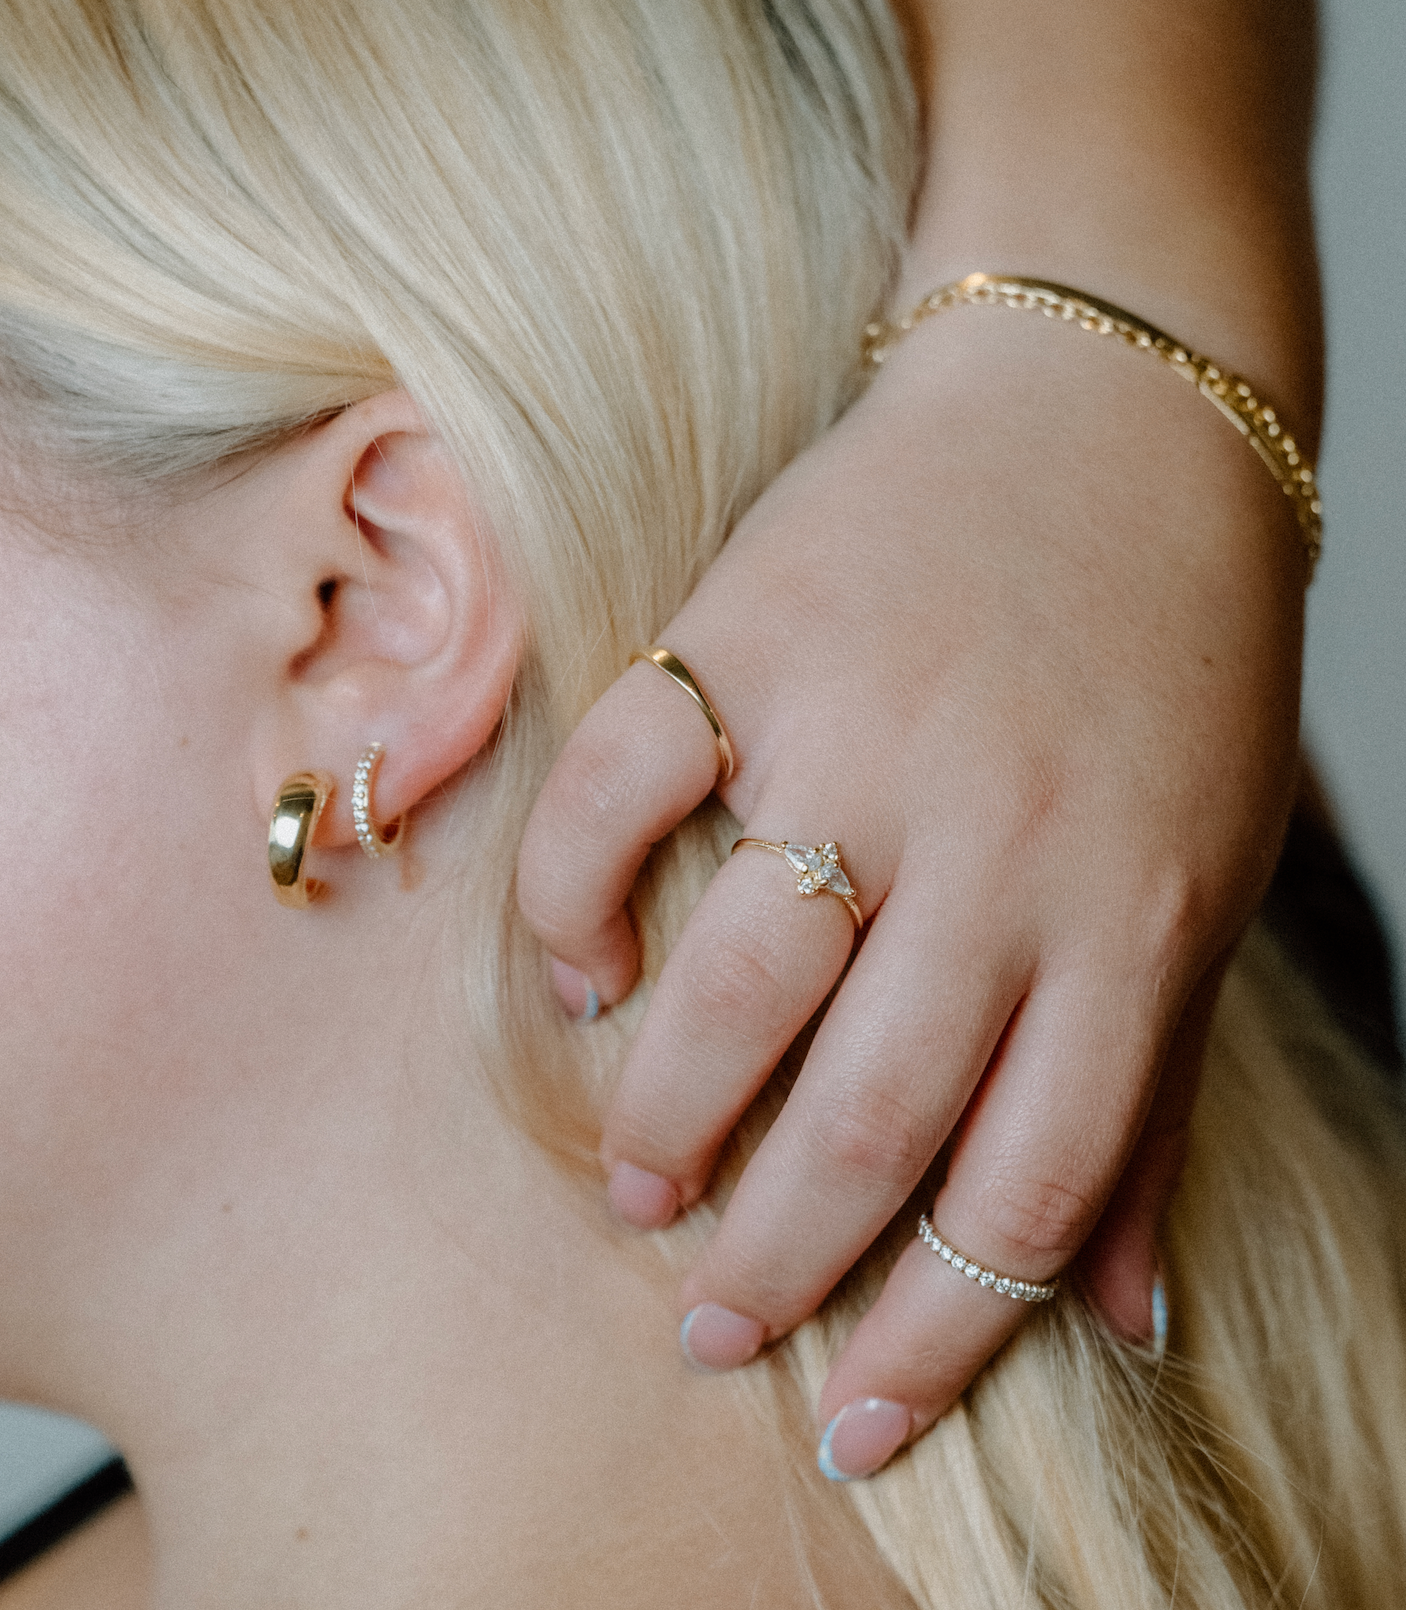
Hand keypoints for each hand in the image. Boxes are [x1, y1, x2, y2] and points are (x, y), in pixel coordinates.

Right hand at [517, 303, 1305, 1474]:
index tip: (850, 1424)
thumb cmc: (1169, 662)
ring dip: (662, 1116)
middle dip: (772, 1265)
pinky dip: (572, 899)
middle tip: (710, 1323)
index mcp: (1125, 921)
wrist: (1112, 403)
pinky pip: (616, 793)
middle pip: (859, 1122)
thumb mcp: (1207, 883)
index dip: (928, 1342)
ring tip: (636, 1188)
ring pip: (729, 988)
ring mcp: (859, 734)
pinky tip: (581, 967)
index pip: (1018, 1197)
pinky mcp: (748, 631)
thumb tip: (1121, 1315)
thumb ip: (1152, 1095)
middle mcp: (994, 847)